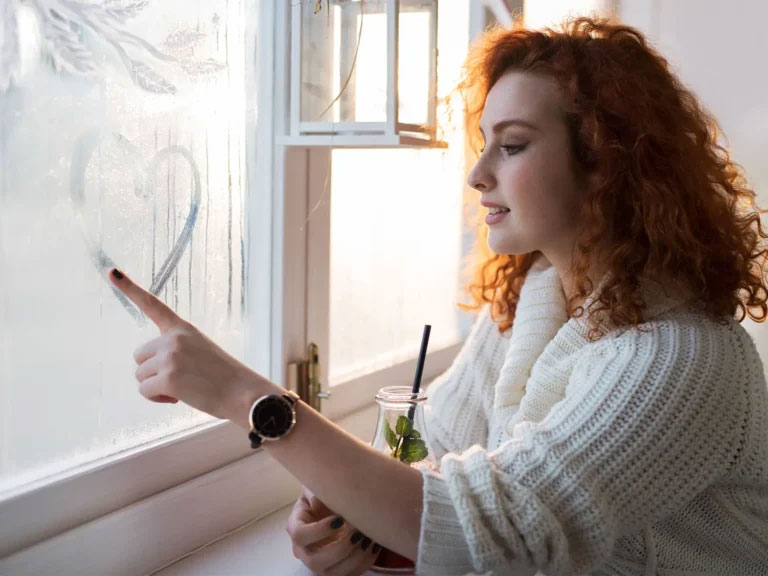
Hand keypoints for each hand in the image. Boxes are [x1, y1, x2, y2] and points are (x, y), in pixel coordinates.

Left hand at [108, 268, 266, 424]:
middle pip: (140, 356)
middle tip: (180, 379)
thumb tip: (152, 374)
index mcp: (183, 329)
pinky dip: (158, 398)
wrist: (243, 392)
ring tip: (184, 389)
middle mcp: (173, 338)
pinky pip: (145, 391)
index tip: (112, 272)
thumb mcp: (201, 352)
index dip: (130, 288)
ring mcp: (169, 357)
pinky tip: (179, 398)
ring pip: (141, 376)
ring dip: (156, 386)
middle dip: (153, 371)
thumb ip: (176, 352)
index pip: (153, 304)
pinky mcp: (168, 377)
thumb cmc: (224, 377)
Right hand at [286, 485, 379, 575]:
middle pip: (316, 561)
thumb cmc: (322, 497)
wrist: (330, 509)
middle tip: (358, 532)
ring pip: (333, 573)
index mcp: (296, 528)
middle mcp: (304, 551)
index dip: (320, 530)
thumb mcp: (314, 488)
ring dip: (355, 558)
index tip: (339, 519)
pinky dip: (365, 563)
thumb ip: (314, 491)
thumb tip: (319, 501)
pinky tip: (375, 546)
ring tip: (369, 539)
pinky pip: (350, 575)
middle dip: (340, 548)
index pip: (300, 536)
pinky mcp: (336, 570)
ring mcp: (319, 564)